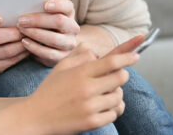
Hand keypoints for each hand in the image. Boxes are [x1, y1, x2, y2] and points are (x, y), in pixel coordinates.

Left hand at [17, 0, 79, 66]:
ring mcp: (69, 43)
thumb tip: (22, 0)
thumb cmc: (44, 25)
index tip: (44, 4)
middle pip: (59, 21)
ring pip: (54, 38)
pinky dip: (34, 47)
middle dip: (38, 20)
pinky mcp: (62, 57)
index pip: (68, 6)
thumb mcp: (43, 14)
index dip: (57, 4)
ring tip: (21, 30)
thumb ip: (37, 7)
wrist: (52, 45)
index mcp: (68, 13)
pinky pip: (49, 53)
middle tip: (21, 20)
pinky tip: (24, 42)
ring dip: (35, 34)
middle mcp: (72, 28)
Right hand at [24, 36, 142, 134]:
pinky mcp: (92, 122)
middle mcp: (86, 88)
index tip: (136, 56)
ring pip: (119, 97)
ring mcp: (90, 106)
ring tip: (101, 95)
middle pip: (121, 78)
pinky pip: (114, 113)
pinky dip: (110, 110)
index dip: (127, 56)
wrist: (36, 116)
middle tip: (113, 77)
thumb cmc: (50, 90)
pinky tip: (98, 108)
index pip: (110, 62)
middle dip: (121, 75)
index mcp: (79, 72)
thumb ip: (78, 56)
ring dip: (115, 94)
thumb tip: (94, 50)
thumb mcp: (60, 68)